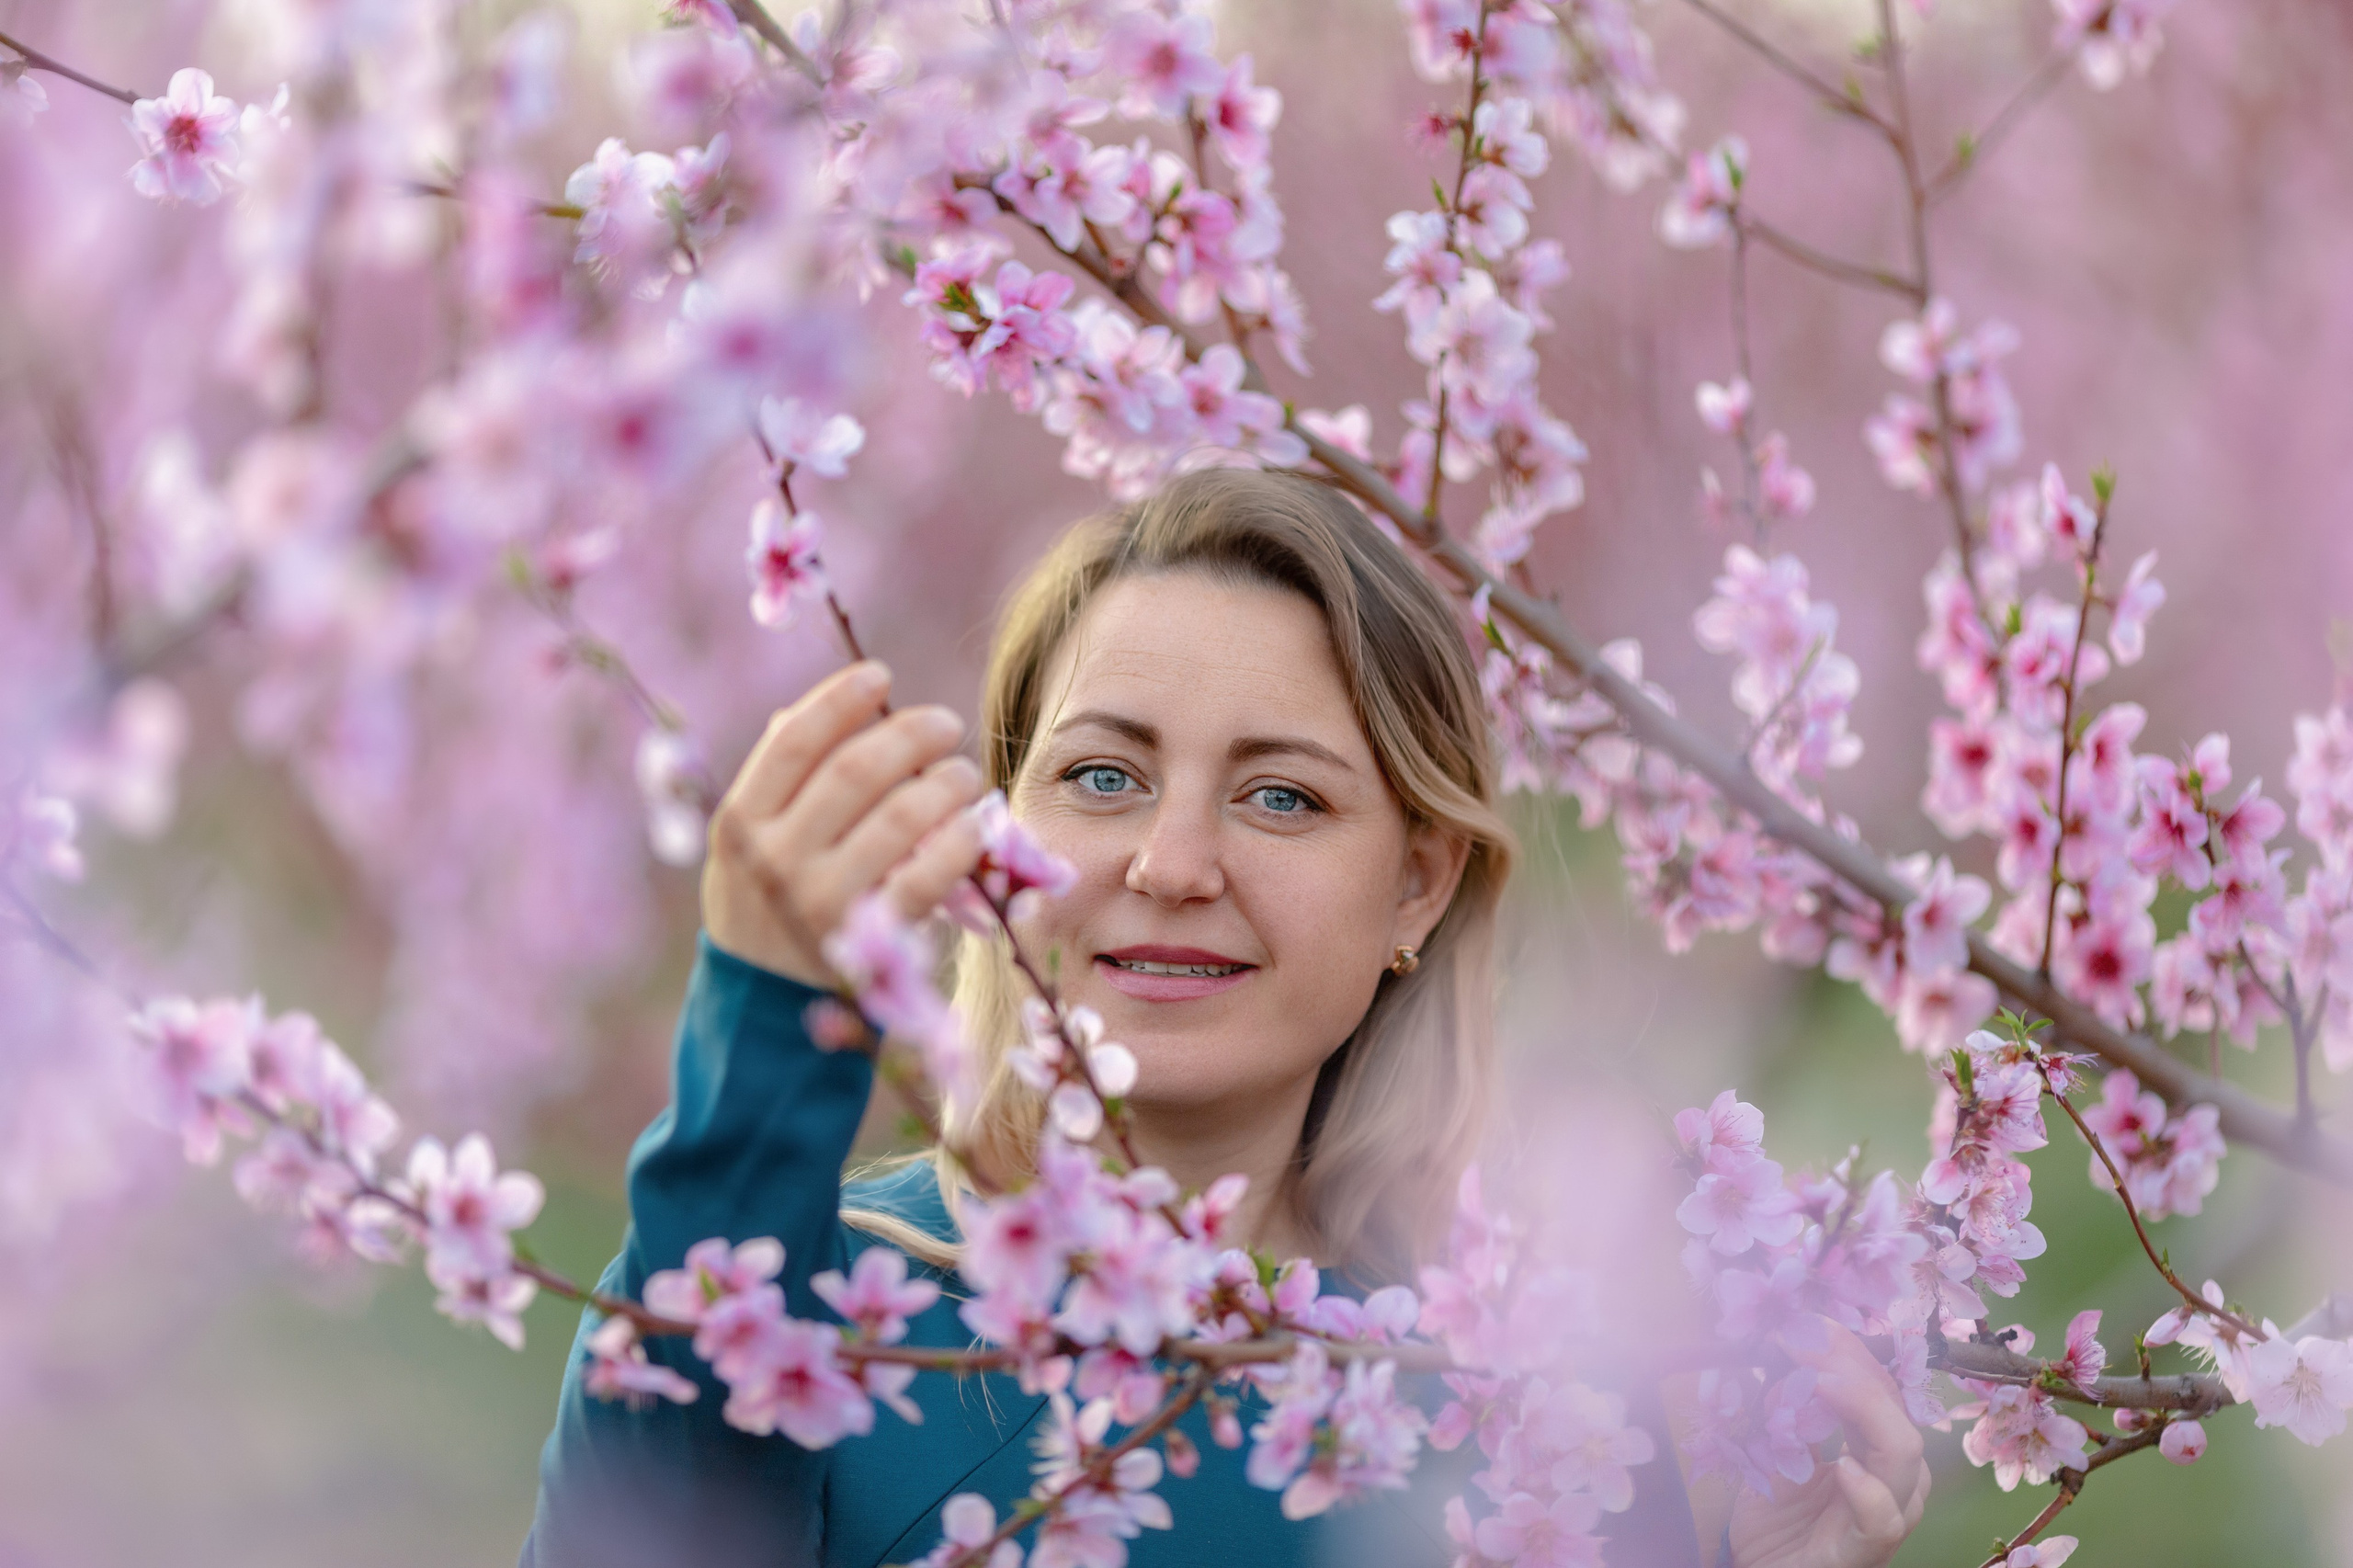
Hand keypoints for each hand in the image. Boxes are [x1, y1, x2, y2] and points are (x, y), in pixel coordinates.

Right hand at [701, 661, 985, 987]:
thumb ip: (774, 783)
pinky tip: (979, 825)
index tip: (880, 675)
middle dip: (911, 734)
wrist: (762, 1010)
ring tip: (965, 775)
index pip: (793, 740)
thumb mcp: (746, 848)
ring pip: (901, 817)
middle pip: (855, 770)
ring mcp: (821, 900)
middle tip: (945, 723)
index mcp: (740, 821)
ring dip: (946, 783)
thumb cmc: (764, 906)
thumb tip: (811, 709)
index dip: (841, 699)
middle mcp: (775, 857)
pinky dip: (962, 843)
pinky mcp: (867, 940)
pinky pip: (928, 877)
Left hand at [1729, 1321, 1928, 1567]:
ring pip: (1903, 1456)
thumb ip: (1784, 1409)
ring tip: (1816, 1381)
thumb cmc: (1773, 1519)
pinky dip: (1868, 1491)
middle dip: (1850, 1367)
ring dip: (1860, 1408)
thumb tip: (1780, 1355)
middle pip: (1894, 1411)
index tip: (1803, 1324)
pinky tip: (1843, 1467)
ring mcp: (1885, 1515)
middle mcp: (1891, 1479)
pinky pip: (1883, 1520)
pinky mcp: (1864, 1550)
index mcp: (1873, 1450)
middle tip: (1800, 1339)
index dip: (1846, 1353)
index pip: (1878, 1389)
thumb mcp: (1771, 1449)